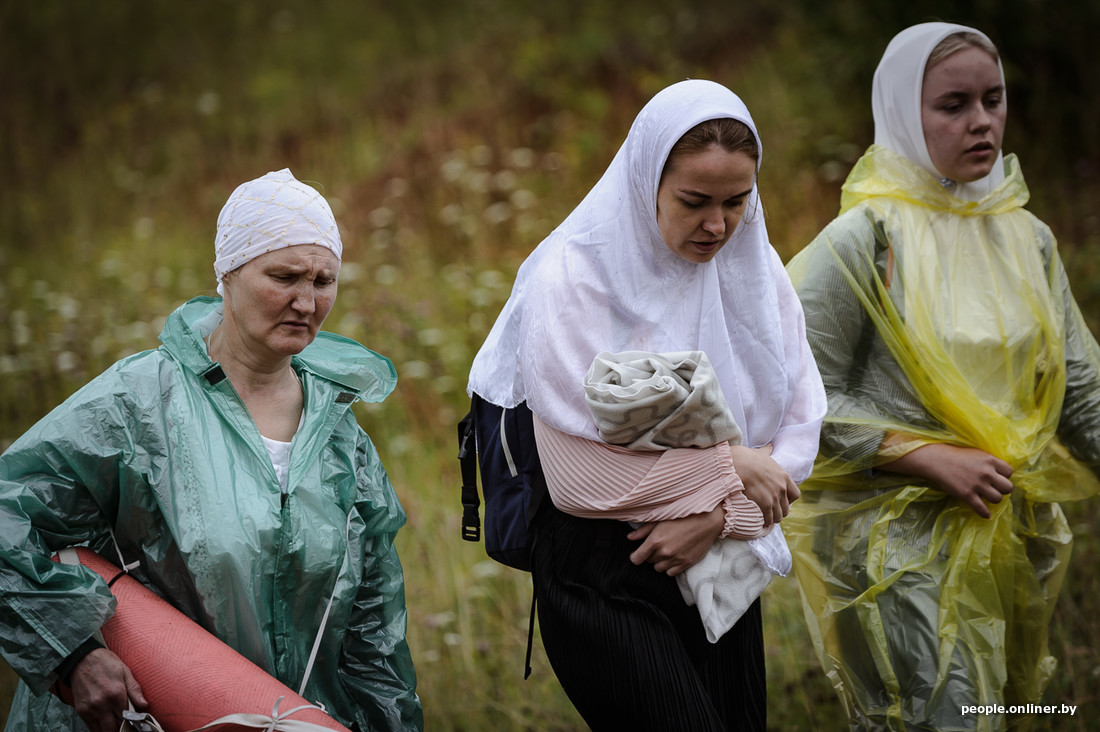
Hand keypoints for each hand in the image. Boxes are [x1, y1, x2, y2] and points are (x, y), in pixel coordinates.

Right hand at [68, 648, 147, 731]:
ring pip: (101, 731)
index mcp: (116, 694)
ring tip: (117, 727)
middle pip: (113, 729)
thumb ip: (135, 690)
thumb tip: (144, 705)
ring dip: (110, 730)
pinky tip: (105, 724)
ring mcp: (90, 709)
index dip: (133, 722)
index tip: (137, 723)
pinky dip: (98, 728)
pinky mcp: (81, 711)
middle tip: (127, 727)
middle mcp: (102, 704)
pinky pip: (90, 727)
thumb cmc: (105, 663)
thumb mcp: (125, 672)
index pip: (128, 718)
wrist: (82, 658)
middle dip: (122, 730)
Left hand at [627, 506, 723, 575]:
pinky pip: (671, 573)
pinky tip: (674, 557)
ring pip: (659, 569)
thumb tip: (630, 538)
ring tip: (666, 550)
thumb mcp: (660, 519)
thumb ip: (644, 530)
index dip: (635, 556)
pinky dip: (670, 567)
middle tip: (658, 545)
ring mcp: (676, 559)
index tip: (638, 553)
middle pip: (649, 562)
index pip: (636, 559)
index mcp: (655, 541)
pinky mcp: (687, 563)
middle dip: (650, 555)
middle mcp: (664, 553)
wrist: (707, 520)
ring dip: (660, 562)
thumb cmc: (683, 516)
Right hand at [730, 444, 798, 524]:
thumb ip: (768, 451)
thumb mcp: (761, 453)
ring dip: (773, 518)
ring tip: (767, 519)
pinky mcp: (765, 504)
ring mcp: (774, 497)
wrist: (738, 464)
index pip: (795, 494)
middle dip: (780, 511)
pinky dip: (766, 521)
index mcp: (784, 476)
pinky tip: (761, 521)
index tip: (781, 501)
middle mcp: (782, 488)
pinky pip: (769, 517)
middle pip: (787, 507)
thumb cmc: (747, 458)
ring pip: (779, 515)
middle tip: (773, 512)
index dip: (789, 500)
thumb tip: (770, 446)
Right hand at [879, 443, 1012, 518]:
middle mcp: (986, 473)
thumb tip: (1000, 474)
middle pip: (1008, 487)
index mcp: (990, 460)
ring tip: (986, 498)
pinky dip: (985, 513)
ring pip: (998, 499)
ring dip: (993, 499)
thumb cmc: (955, 455)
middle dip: (1002, 489)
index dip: (1004, 476)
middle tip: (994, 488)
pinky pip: (982, 509)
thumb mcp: (976, 454)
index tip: (997, 478)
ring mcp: (977, 485)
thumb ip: (989, 462)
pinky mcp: (967, 495)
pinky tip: (985, 514)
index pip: (1009, 472)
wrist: (936, 460)